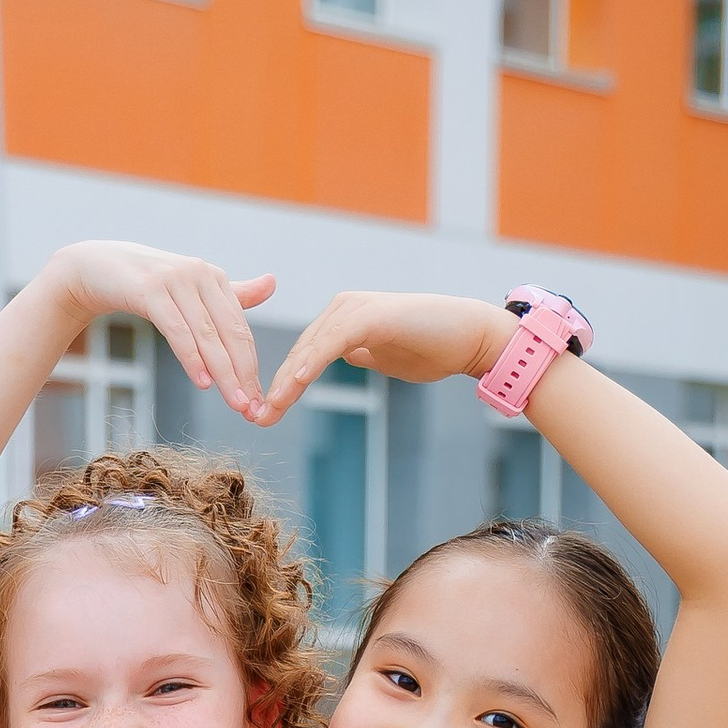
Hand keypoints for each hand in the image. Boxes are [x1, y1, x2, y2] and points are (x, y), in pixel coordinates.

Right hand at [49, 244, 275, 421]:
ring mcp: (175, 280)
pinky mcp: (151, 290)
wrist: (96, 268)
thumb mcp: (192, 289)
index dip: (251, 365)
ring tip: (235, 402)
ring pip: (207, 334)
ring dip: (223, 372)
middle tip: (252, 408)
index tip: (258, 400)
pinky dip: (192, 357)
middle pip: (229, 332)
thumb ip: (231, 293)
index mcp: (214, 277)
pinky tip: (203, 381)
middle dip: (243, 373)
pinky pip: (177, 330)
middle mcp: (199, 275)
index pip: (240, 329)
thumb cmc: (147, 285)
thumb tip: (273, 283)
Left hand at [255, 292, 513, 426]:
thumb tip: (344, 356)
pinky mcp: (371, 315)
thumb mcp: (384, 355)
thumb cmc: (433, 347)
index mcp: (341, 318)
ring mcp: (356, 308)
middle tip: (257, 419)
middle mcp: (343, 308)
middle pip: (300, 351)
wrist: (470, 337)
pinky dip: (314, 362)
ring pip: (312, 348)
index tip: (266, 415)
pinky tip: (297, 383)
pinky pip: (334, 341)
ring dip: (288, 380)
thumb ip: (360, 352)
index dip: (282, 385)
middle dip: (277, 387)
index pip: (303, 355)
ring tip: (271, 409)